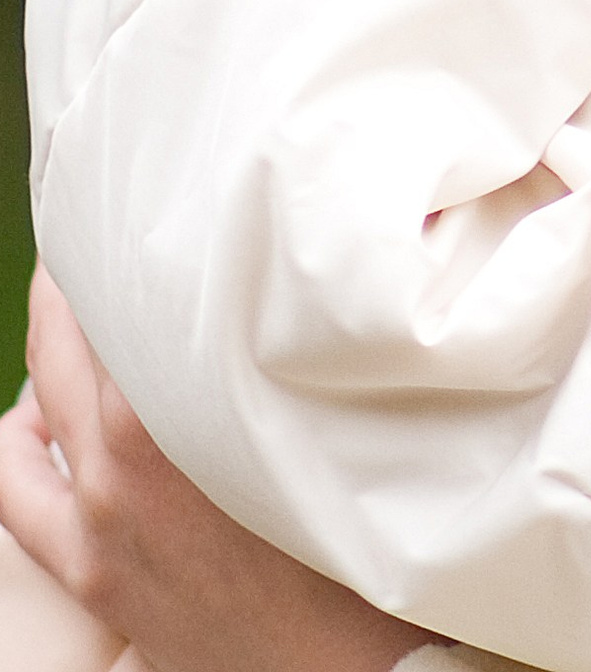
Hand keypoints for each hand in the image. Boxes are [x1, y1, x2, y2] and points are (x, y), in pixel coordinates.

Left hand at [0, 267, 420, 671]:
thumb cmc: (372, 545)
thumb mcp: (350, 428)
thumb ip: (311, 354)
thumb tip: (304, 279)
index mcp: (179, 420)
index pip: (128, 302)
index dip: (135, 242)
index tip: (159, 198)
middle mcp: (120, 466)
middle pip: (70, 343)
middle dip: (86, 284)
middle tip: (118, 234)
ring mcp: (97, 526)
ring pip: (35, 411)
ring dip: (55, 356)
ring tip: (85, 314)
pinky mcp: (95, 576)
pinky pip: (17, 490)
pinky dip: (22, 440)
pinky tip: (43, 419)